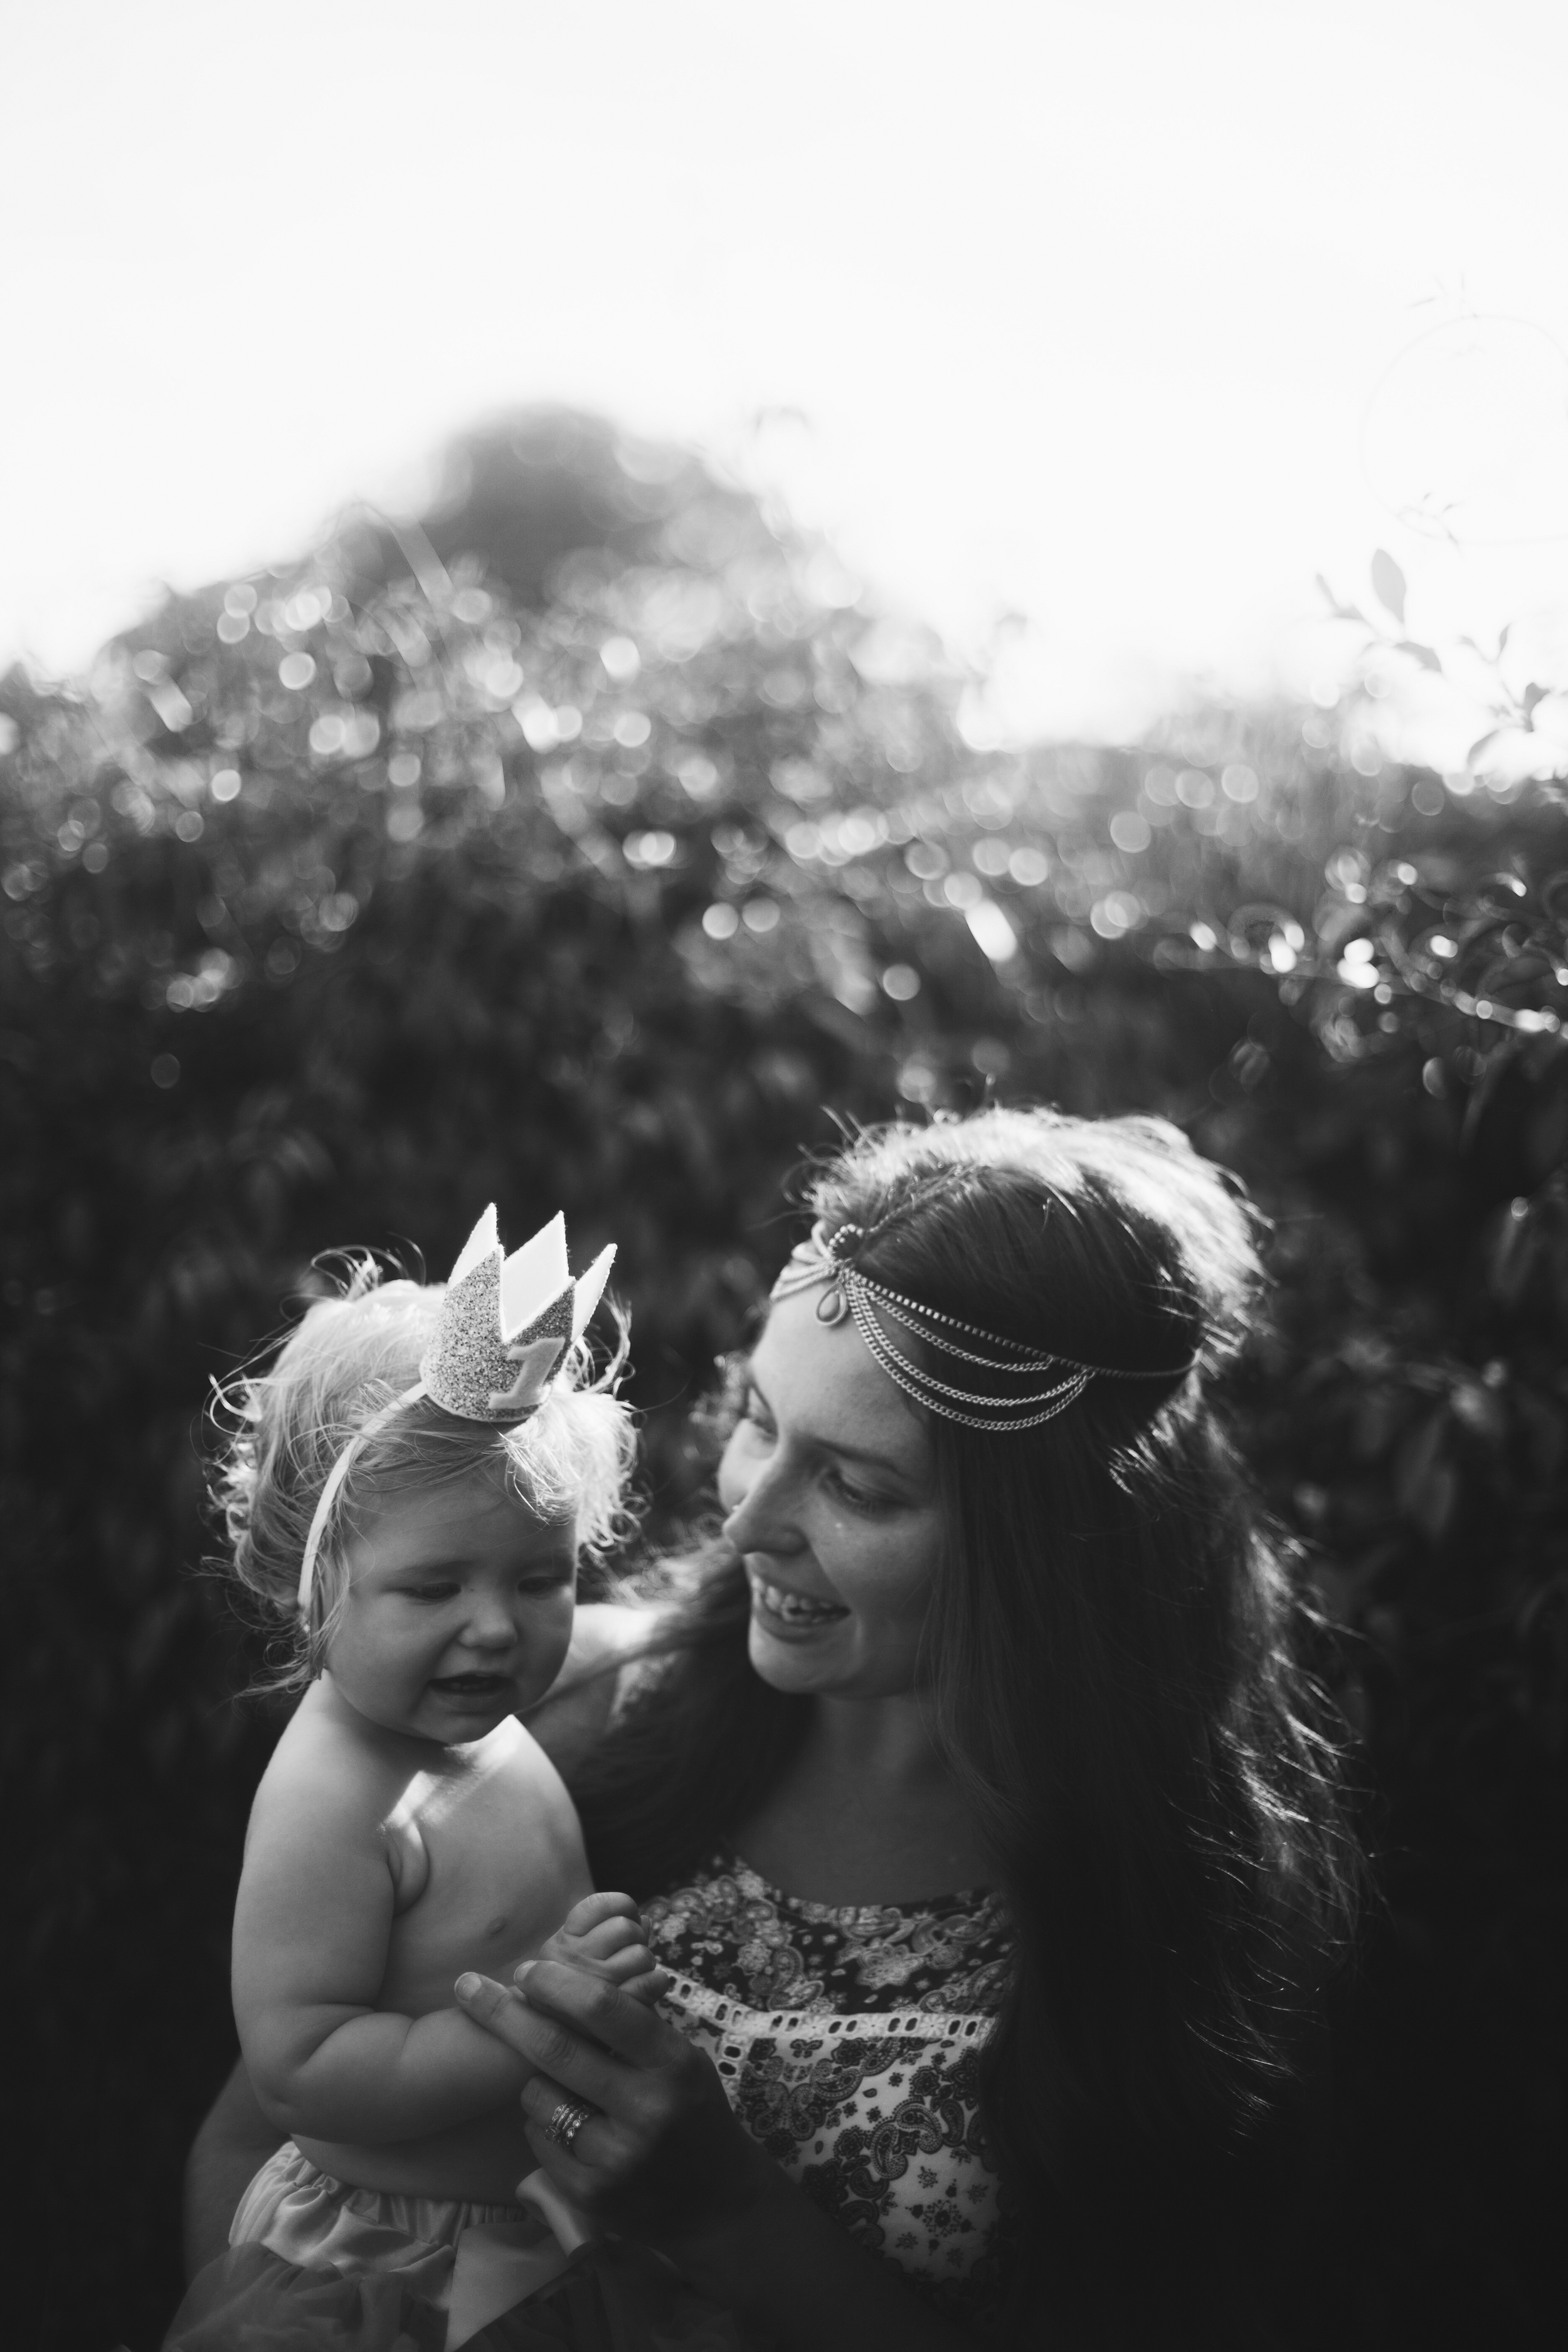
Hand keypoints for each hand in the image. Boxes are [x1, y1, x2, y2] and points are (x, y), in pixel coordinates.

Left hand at [454, 1954, 775, 2245]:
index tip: (525, 1968)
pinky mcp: (590, 2195)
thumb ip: (632, 2029)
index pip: (604, 2009)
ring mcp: (616, 2157)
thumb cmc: (691, 2112)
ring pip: (538, 2097)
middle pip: (555, 2049)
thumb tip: (565, 1981)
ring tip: (558, 2083)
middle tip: (469, 1987)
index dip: (556, 1983)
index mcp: (671, 2063)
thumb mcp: (679, 2060)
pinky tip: (564, 2124)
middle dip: (503, 2012)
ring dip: (532, 2079)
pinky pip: (537, 2140)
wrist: (716, 2203)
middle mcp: (644, 2108)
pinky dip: (540, 2123)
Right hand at [536, 1890, 669, 2006]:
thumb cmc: (577, 1994)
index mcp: (563, 1938)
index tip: (627, 1918)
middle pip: (624, 1927)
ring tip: (635, 1974)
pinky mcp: (604, 2013)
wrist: (557, 2038)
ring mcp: (586, 1985)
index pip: (599, 1905)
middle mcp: (569, 1957)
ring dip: (645, 1962)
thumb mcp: (585, 1956)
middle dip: (636, 1938)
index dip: (623, 1907)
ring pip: (638, 1954)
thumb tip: (646, 1919)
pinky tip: (651, 1986)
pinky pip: (645, 1984)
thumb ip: (614, 1934)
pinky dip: (655, 1982)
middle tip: (631, 1955)